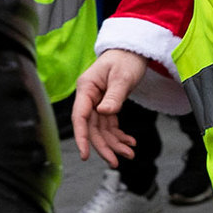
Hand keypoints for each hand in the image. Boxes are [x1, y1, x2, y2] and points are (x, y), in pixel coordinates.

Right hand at [72, 48, 145, 164]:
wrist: (132, 50)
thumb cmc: (125, 59)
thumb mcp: (122, 77)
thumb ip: (114, 96)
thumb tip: (104, 112)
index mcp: (86, 88)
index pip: (80, 116)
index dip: (81, 137)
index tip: (84, 154)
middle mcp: (89, 97)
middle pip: (91, 128)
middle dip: (103, 146)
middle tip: (116, 161)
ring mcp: (97, 102)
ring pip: (101, 130)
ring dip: (114, 144)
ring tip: (129, 153)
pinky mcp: (106, 105)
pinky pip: (109, 125)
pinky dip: (119, 135)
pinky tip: (129, 141)